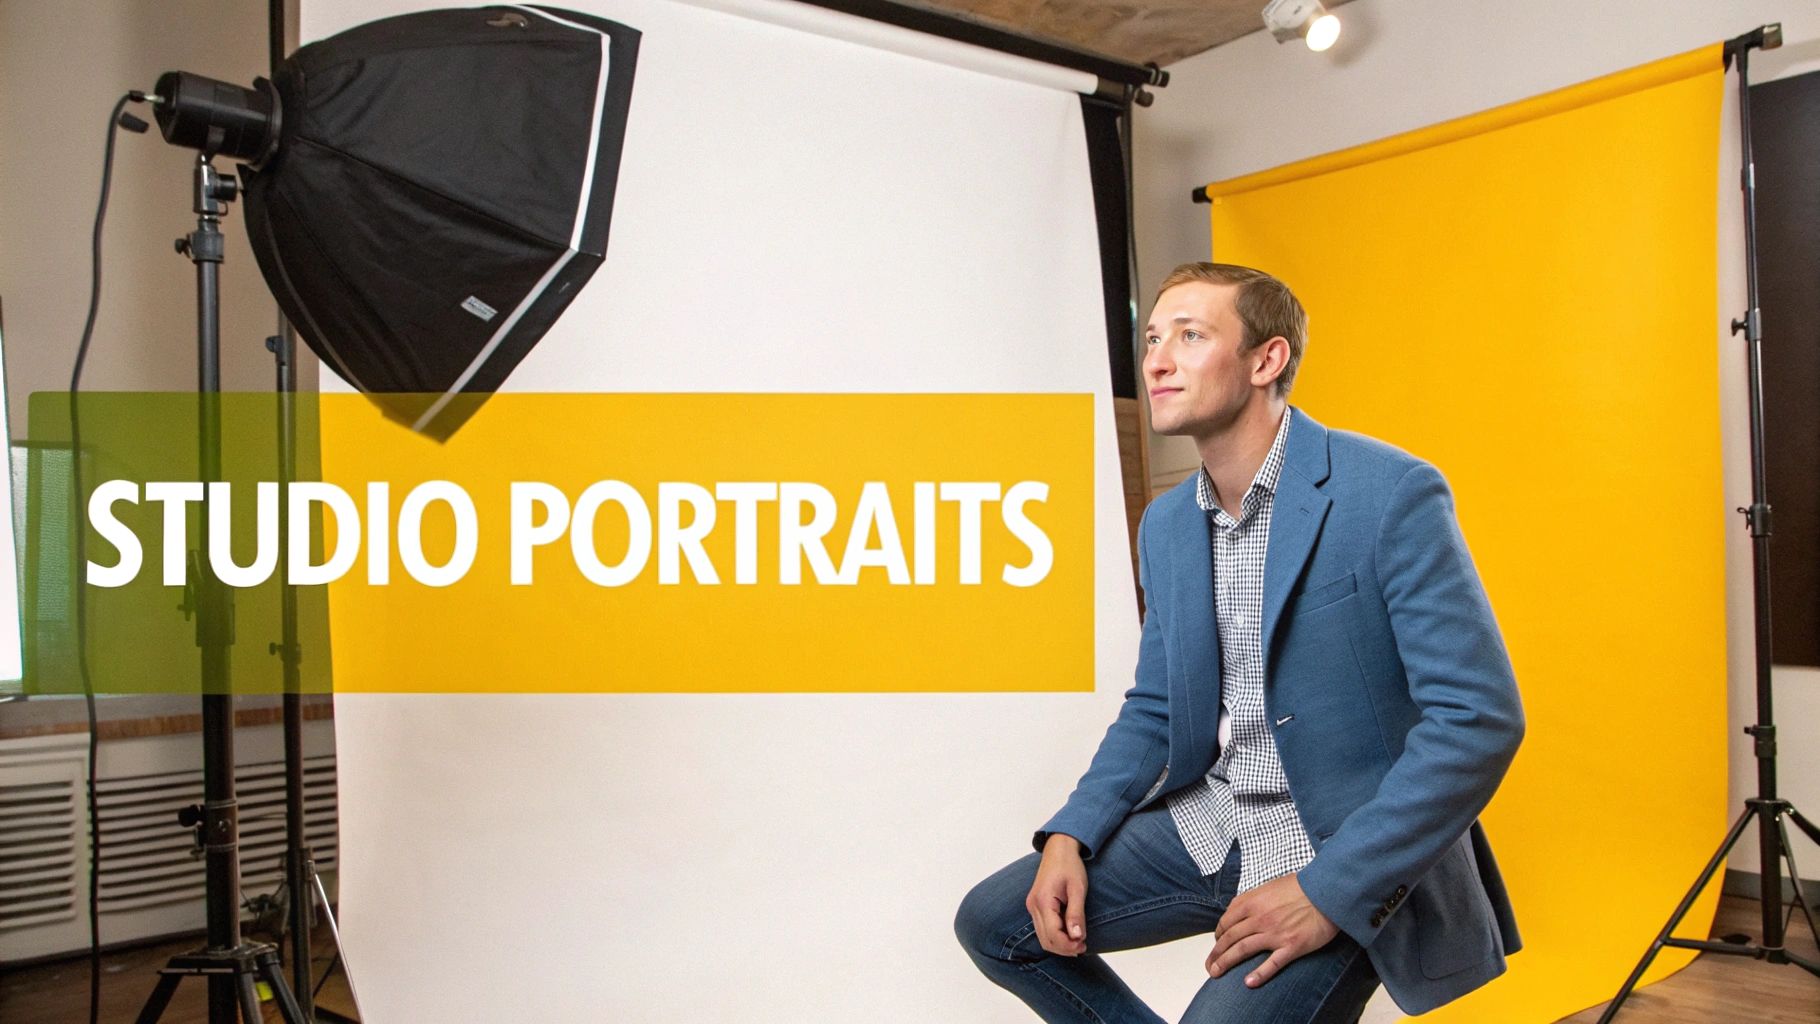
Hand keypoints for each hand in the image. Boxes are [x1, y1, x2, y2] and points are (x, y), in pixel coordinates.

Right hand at [1026, 834, 1088, 955]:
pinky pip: (1043, 929)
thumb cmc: (1069, 866)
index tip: (1083, 945)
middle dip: (1064, 948)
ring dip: (1060, 944)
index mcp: (1043, 901)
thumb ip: (1076, 913)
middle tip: (1082, 947)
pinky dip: (1055, 936)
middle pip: (1046, 940)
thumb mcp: (1078, 889)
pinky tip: (1069, 933)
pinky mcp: (1035, 906)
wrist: (1058, 850)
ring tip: (1078, 942)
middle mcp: (1033, 906)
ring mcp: (1032, 907)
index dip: (1068, 945)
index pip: (1053, 934)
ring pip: (1043, 937)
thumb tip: (1077, 937)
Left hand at [1204, 872, 1337, 986]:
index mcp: (1252, 902)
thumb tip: (1237, 908)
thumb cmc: (1300, 887)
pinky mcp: (1291, 947)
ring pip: (1242, 950)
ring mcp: (1275, 934)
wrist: (1327, 892)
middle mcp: (1259, 918)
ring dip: (1226, 963)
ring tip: (1216, 973)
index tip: (1218, 942)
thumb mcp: (1269, 886)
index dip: (1218, 934)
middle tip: (1209, 964)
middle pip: (1230, 938)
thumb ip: (1252, 898)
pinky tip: (1248, 983)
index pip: (1226, 922)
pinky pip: (1272, 964)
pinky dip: (1259, 975)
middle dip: (1216, 953)